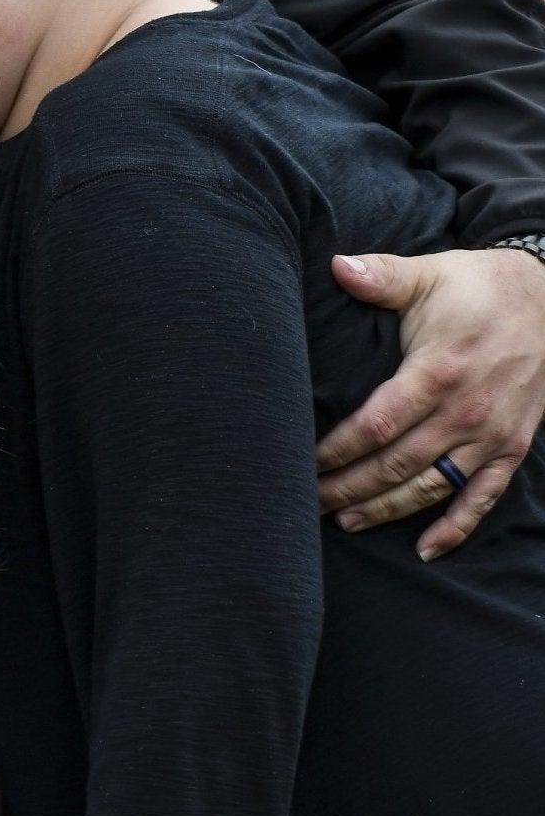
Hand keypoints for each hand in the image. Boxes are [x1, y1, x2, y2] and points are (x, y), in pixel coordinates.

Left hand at [316, 248, 544, 557]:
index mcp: (437, 372)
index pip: (377, 425)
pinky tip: (427, 549)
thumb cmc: (477, 287)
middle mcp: (465, 412)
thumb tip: (336, 266)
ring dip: (388, 509)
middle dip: (350, 488)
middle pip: (397, 464)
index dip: (338, 450)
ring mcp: (491, 434)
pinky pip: (484, 495)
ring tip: (346, 522)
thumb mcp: (429, 274)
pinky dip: (456, 526)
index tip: (303, 463)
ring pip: (433, 486)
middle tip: (308, 504)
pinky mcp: (513, 446)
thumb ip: (381, 276)